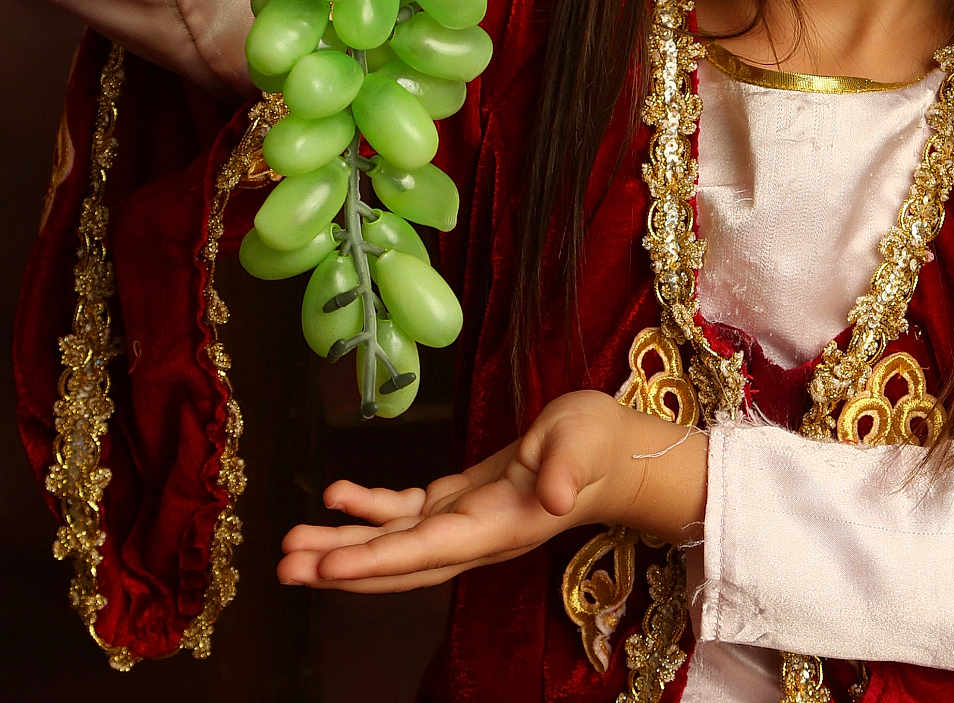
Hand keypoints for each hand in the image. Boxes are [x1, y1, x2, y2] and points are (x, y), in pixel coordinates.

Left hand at [277, 390, 705, 592]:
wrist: (615, 453)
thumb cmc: (600, 440)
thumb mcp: (585, 440)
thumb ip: (567, 467)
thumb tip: (554, 496)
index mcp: (499, 525)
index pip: (427, 549)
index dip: (376, 560)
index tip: (325, 567)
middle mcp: (475, 536)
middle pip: (398, 563)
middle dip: (340, 567)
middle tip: (284, 564)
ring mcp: (466, 523)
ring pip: (394, 545)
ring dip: (343, 546)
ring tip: (291, 545)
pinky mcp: (461, 503)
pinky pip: (408, 514)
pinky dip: (371, 510)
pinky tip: (339, 495)